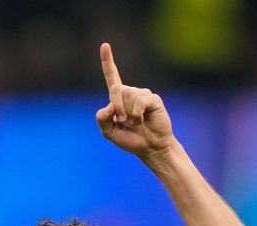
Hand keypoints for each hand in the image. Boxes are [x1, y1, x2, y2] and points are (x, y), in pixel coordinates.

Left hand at [96, 43, 174, 159]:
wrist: (151, 148)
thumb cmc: (132, 140)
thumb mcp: (110, 132)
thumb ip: (102, 119)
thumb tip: (110, 106)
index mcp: (119, 99)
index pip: (112, 76)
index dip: (108, 61)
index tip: (105, 45)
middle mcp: (131, 93)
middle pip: (116, 89)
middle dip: (117, 108)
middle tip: (124, 121)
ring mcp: (143, 94)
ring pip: (127, 95)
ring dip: (128, 114)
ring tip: (136, 122)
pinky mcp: (153, 99)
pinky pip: (139, 102)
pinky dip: (137, 114)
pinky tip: (143, 120)